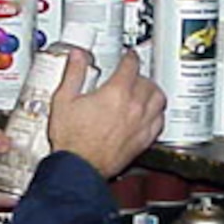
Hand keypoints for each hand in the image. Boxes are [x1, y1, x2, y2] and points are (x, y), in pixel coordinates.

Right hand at [48, 49, 165, 178]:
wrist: (79, 167)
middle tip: (132, 74)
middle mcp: (133, 107)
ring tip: (146, 90)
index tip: (129, 56)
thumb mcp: (64, 100)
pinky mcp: (143, 141)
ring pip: (159, 100)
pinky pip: (159, 122)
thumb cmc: (72, 140)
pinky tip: (150, 114)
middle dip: (140, 74)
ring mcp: (140, 125)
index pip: (131, 66)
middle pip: (147, 82)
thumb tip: (77, 57)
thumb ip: (73, 74)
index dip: (130, 57)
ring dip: (153, 91)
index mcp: (115, 93)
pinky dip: (157, 114)